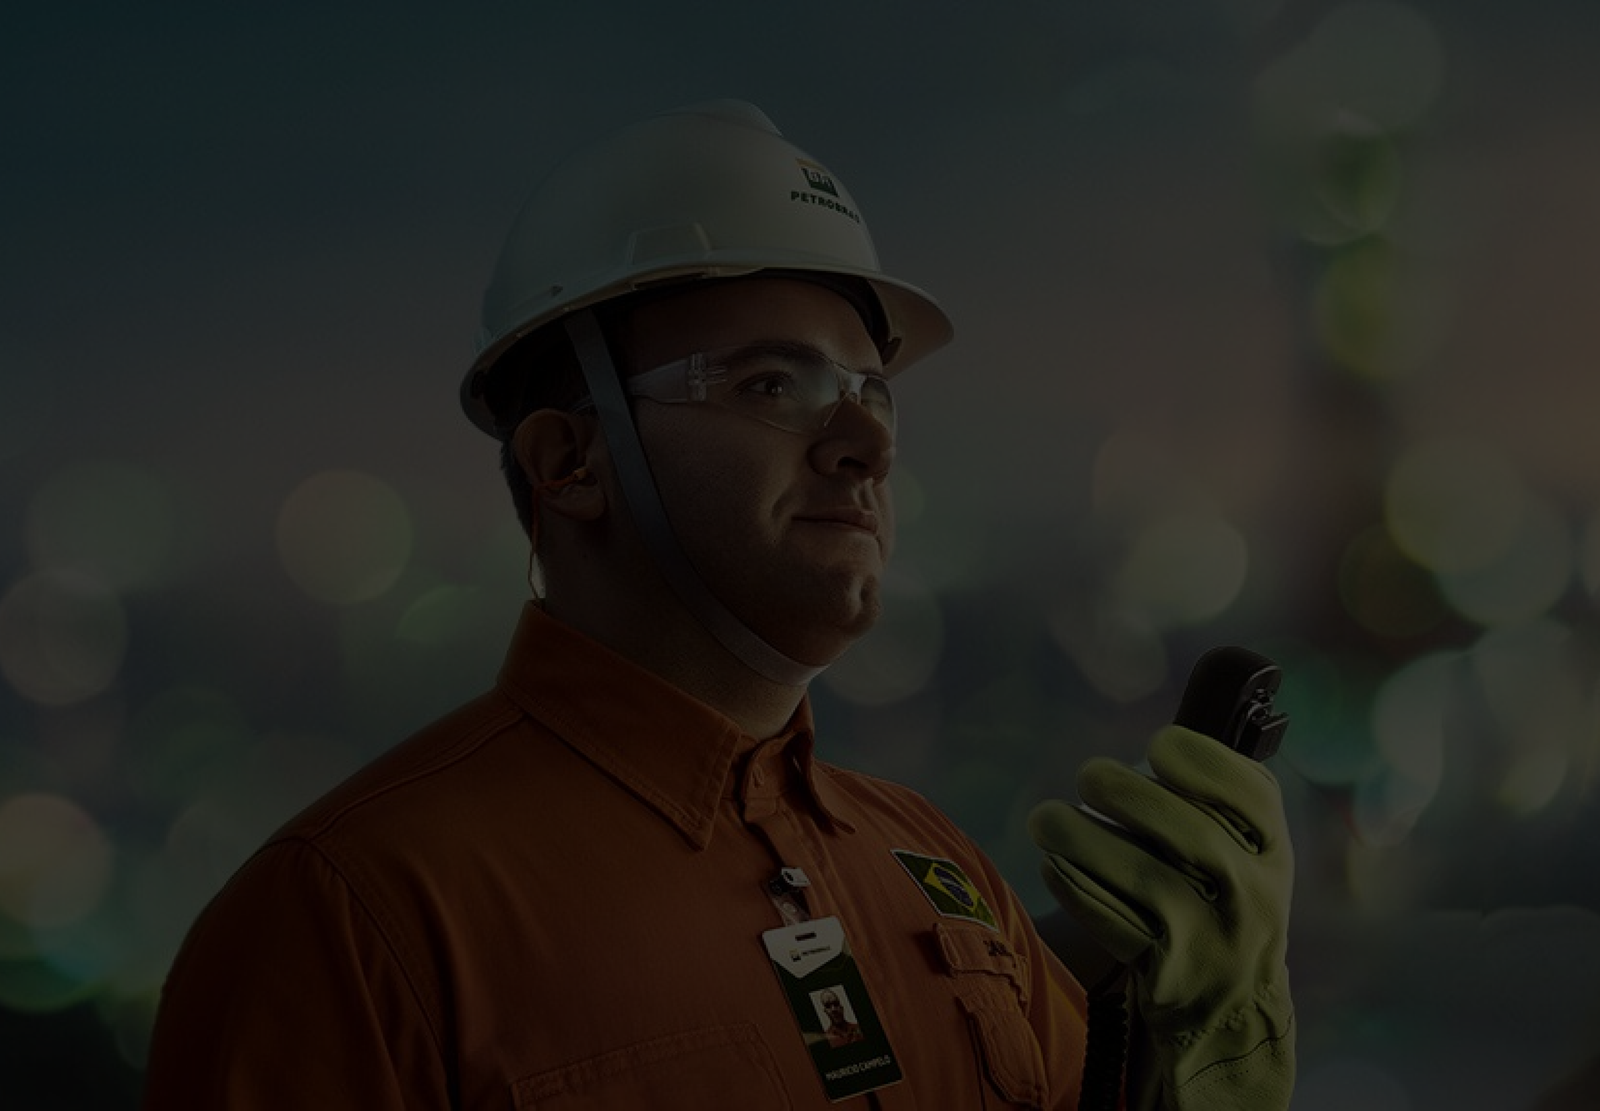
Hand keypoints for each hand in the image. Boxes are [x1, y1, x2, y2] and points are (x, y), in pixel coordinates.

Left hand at [1029, 726, 1294, 1102]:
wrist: (1233, 1008)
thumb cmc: (1223, 899)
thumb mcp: (1246, 848)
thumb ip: (1216, 794)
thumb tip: (1164, 733)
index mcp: (1273, 850)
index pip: (1254, 795)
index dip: (1203, 761)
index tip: (1160, 744)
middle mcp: (1252, 895)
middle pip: (1190, 834)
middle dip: (1128, 793)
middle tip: (1088, 774)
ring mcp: (1211, 940)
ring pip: (1144, 880)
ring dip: (1083, 839)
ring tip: (1045, 818)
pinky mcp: (1166, 974)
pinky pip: (1113, 923)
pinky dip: (1076, 888)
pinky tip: (1053, 864)